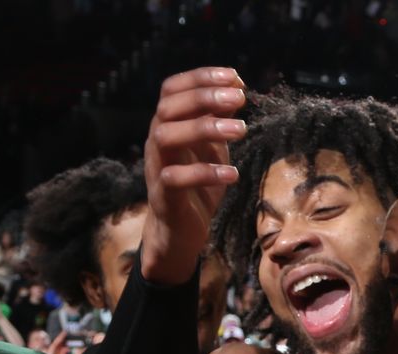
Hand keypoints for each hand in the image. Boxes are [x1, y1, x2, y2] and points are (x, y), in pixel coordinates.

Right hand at [140, 67, 246, 286]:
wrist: (180, 232)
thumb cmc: (197, 186)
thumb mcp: (212, 148)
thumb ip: (218, 121)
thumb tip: (236, 89)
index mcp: (168, 125)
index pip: (172, 89)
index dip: (200, 78)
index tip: (235, 76)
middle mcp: (157, 142)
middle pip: (167, 107)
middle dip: (203, 97)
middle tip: (240, 98)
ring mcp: (157, 168)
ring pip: (166, 137)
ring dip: (203, 128)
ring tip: (241, 128)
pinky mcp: (164, 196)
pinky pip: (175, 178)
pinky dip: (204, 173)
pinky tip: (233, 173)